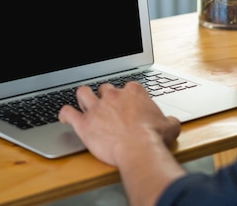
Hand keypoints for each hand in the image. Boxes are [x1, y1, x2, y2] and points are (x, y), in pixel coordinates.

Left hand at [59, 82, 180, 166]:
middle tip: (108, 108)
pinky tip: (64, 117)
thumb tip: (171, 122)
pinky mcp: (84, 123)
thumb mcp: (170, 125)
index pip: (127, 87)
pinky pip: (67, 113)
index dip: (127, 97)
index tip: (128, 105)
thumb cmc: (154, 137)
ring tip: (84, 104)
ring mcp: (97, 108)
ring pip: (83, 93)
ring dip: (83, 98)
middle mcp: (113, 95)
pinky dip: (64, 114)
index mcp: (134, 92)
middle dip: (105, 97)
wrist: (139, 148)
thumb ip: (168, 120)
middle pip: (105, 88)